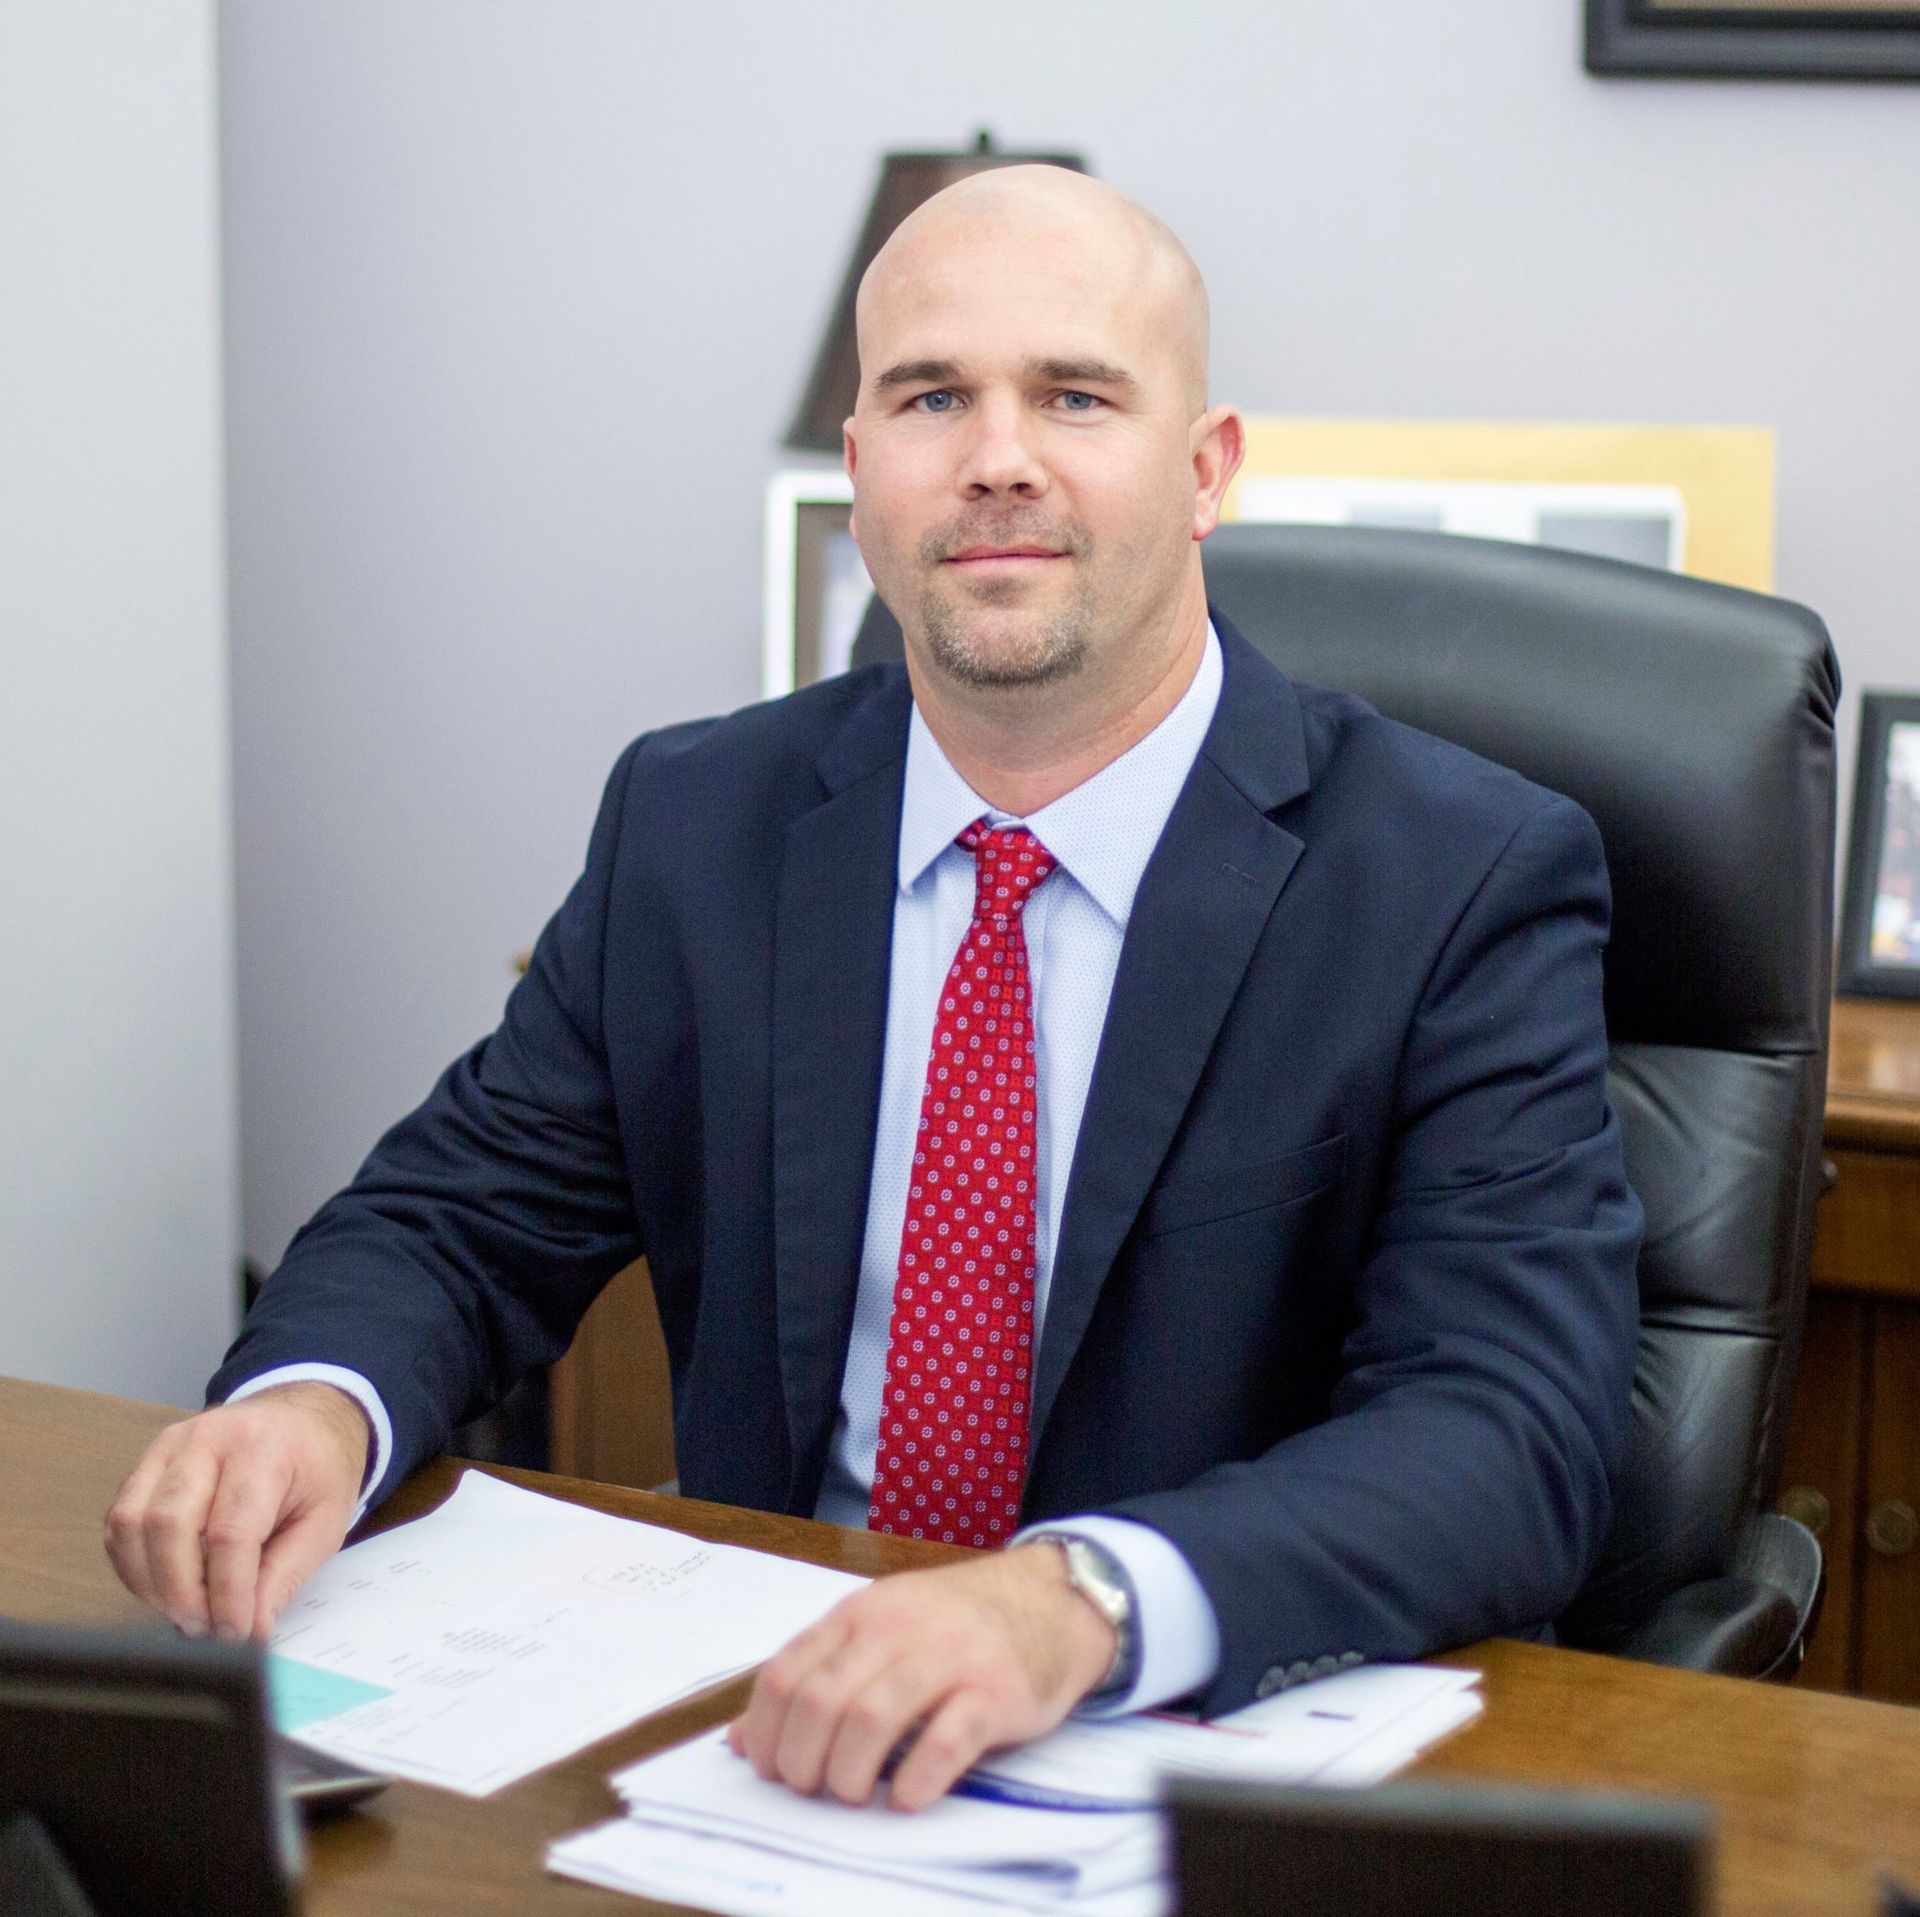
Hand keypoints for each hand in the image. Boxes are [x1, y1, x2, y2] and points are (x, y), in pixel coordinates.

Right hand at [104, 1383, 369, 1641]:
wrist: (305, 1420)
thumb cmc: (318, 1469)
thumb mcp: (325, 1522)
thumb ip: (284, 1577)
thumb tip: (251, 1632)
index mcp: (264, 1448)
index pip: (230, 1532)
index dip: (226, 1595)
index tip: (235, 1634)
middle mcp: (208, 1438)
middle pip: (167, 1524)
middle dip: (180, 1592)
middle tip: (205, 1627)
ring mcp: (170, 1446)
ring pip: (130, 1523)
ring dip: (150, 1582)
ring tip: (186, 1609)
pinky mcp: (147, 1462)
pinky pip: (120, 1521)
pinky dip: (135, 1564)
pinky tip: (166, 1585)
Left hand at [727, 1541, 1115, 1810]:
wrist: (1049, 1601)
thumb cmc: (954, 1624)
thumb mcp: (878, 1628)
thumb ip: (816, 1673)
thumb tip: (742, 1738)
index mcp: (860, 1612)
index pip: (785, 1672)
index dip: (765, 1731)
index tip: (769, 1768)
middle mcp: (897, 1628)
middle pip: (821, 1702)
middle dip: (802, 1762)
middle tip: (812, 1789)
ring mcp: (948, 1657)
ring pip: (872, 1720)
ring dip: (848, 1774)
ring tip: (853, 1795)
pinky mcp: (995, 1692)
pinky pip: (945, 1741)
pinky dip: (916, 1780)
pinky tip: (905, 1798)